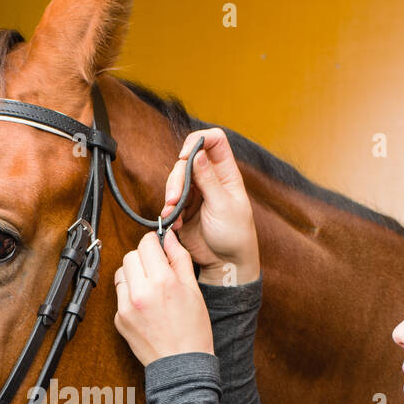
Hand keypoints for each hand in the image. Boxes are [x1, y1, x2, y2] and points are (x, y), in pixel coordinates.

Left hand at [113, 229, 212, 366]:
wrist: (181, 364)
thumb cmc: (192, 331)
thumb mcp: (193, 290)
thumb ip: (179, 259)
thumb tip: (169, 237)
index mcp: (163, 282)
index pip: (146, 244)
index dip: (154, 242)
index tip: (159, 247)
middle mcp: (141, 292)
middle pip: (130, 256)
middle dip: (143, 258)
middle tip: (156, 269)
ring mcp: (126, 307)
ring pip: (122, 274)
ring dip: (134, 275)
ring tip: (150, 288)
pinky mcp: (119, 319)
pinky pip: (120, 295)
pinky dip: (130, 295)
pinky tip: (145, 306)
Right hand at [160, 128, 259, 285]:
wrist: (226, 263)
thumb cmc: (235, 235)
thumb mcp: (223, 205)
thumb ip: (208, 179)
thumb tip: (198, 154)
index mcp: (226, 173)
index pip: (214, 141)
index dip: (199, 141)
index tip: (186, 155)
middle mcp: (210, 179)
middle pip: (187, 161)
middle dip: (177, 178)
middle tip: (175, 199)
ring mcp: (197, 194)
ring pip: (176, 181)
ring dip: (170, 195)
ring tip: (173, 213)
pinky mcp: (185, 210)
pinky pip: (171, 202)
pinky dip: (169, 211)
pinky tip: (174, 223)